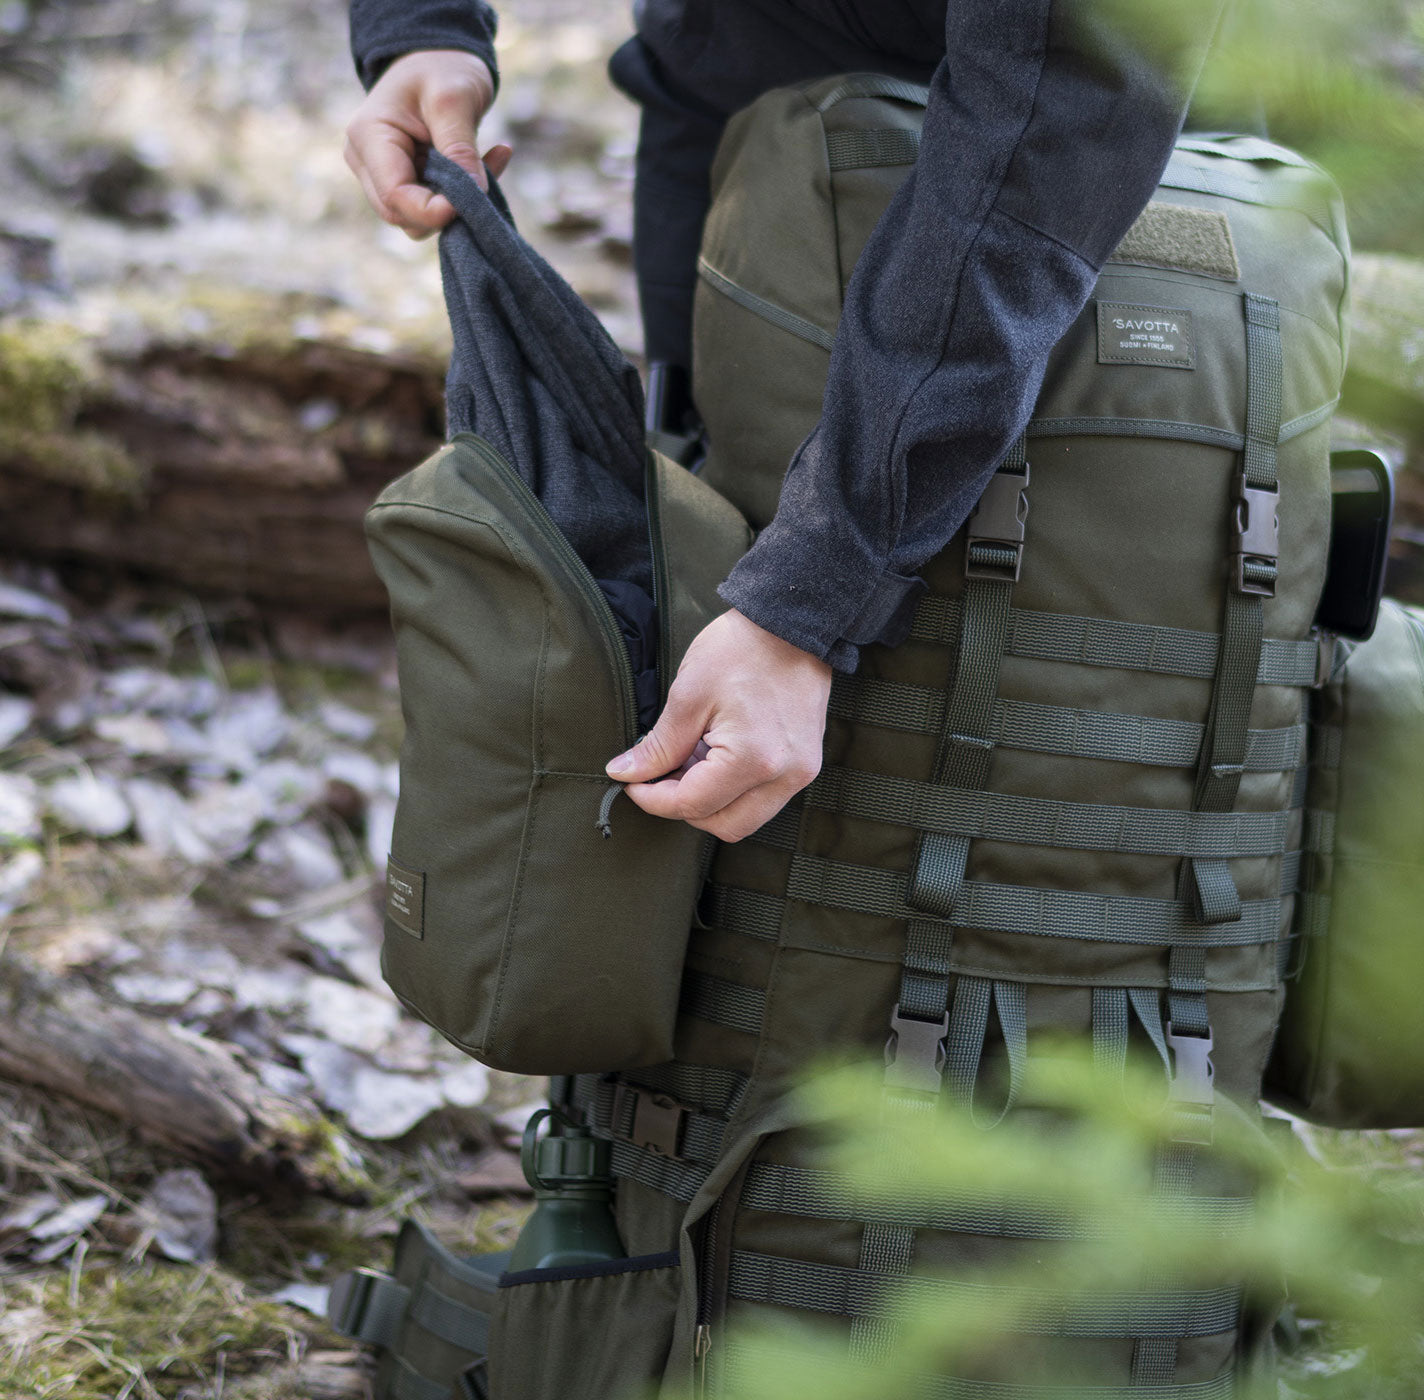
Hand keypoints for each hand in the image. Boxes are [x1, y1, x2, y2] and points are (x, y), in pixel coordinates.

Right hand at [344, 49, 512, 238]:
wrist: (437, 57)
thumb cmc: (441, 68)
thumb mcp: (454, 99)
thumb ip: (460, 148)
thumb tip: (474, 196)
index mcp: (369, 138)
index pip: (394, 197)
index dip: (433, 211)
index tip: (472, 202)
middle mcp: (366, 162)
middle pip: (402, 215)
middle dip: (445, 210)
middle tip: (485, 181)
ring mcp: (382, 175)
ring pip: (418, 218)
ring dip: (459, 203)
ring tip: (491, 159)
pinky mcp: (405, 182)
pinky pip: (433, 207)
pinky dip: (464, 195)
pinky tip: (493, 158)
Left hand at [606, 610, 831, 841]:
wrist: (791, 622)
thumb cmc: (740, 649)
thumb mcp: (688, 696)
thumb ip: (658, 746)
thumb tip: (625, 773)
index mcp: (753, 759)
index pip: (693, 805)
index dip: (654, 799)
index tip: (632, 782)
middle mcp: (784, 776)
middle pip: (725, 826)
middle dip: (684, 808)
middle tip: (659, 777)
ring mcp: (800, 772)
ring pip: (746, 817)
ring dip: (710, 800)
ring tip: (689, 760)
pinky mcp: (805, 764)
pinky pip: (763, 797)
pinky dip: (733, 789)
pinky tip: (714, 755)